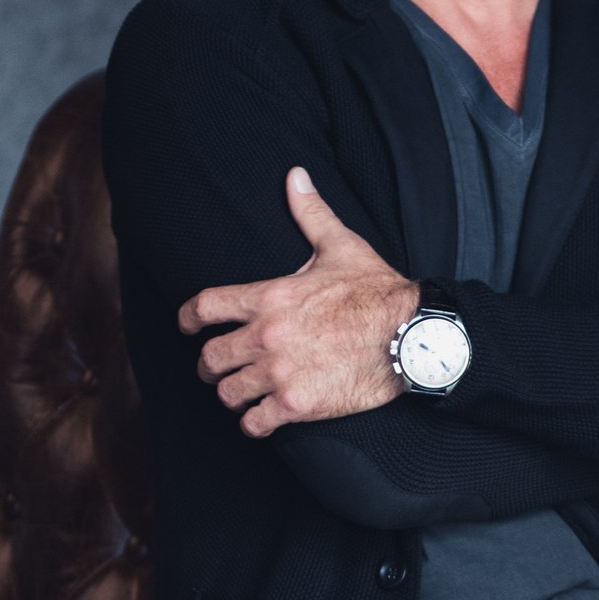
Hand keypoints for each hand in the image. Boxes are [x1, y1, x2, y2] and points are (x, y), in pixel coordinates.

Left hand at [178, 169, 418, 434]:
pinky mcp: (298, 404)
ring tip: (241, 395)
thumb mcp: (341, 246)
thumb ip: (310, 213)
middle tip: (215, 370)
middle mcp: (266, 336)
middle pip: (210, 358)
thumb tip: (295, 176)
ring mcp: (280, 373)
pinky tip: (261, 419)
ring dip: (232, 394)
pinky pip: (256, 423)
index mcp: (269, 297)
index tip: (185, 327)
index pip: (205, 307)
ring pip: (229, 393)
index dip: (187, 319)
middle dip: (209, 365)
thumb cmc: (378, 292)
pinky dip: (254, 423)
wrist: (412, 335)